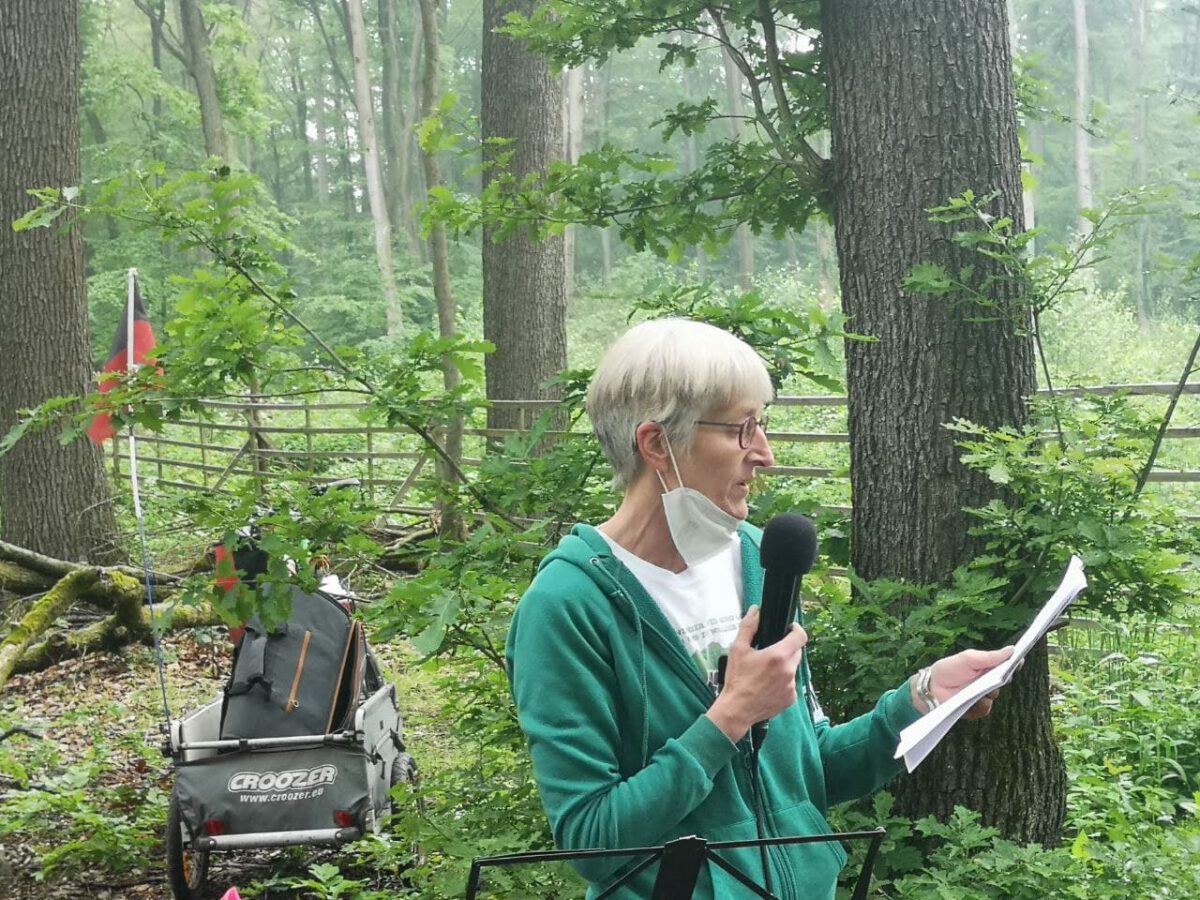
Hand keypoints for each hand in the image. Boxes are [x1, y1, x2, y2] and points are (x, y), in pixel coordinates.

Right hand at [706, 606, 807, 741]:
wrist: (737, 710)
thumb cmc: (736, 679)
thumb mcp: (737, 649)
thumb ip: (748, 627)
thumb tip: (755, 610)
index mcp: (778, 656)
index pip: (800, 636)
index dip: (796, 629)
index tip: (789, 628)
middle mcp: (789, 671)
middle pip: (796, 652)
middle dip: (787, 648)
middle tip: (770, 652)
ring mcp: (791, 686)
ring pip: (793, 669)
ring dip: (784, 666)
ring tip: (766, 672)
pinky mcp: (791, 699)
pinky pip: (791, 685)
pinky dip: (783, 682)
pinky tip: (767, 685)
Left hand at [916, 646, 1015, 719]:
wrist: (931, 688)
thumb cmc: (948, 670)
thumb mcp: (969, 659)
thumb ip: (990, 656)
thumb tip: (1012, 650)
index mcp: (986, 666)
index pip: (1006, 664)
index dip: (1014, 663)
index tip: (1020, 659)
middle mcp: (987, 680)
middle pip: (1005, 680)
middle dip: (1001, 677)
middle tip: (994, 675)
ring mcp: (982, 695)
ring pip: (995, 694)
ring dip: (988, 691)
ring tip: (974, 687)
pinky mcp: (976, 709)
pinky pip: (986, 708)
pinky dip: (980, 704)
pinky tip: (969, 700)